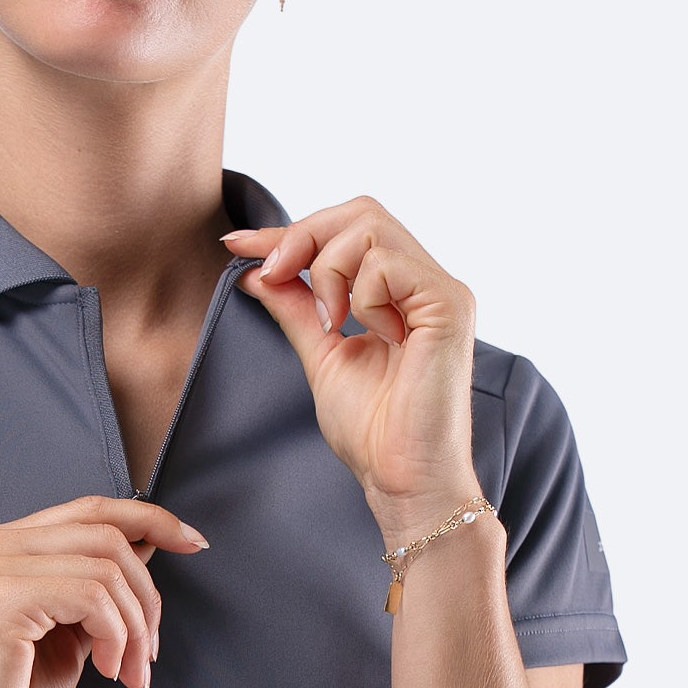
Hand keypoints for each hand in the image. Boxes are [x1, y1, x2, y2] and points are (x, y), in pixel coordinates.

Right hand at [0, 495, 210, 687]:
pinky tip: (106, 672)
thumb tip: (148, 547)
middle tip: (150, 654)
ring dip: (135, 626)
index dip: (150, 517)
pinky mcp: (1, 599)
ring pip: (108, 566)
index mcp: (3, 546)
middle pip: (108, 534)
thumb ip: (96, 591)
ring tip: (128, 672)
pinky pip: (92, 596)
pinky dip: (116, 636)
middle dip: (147, 596)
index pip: (91, 508)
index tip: (193, 541)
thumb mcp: (67, 635)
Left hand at [223, 196, 482, 544]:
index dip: (289, 231)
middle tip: (276, 275)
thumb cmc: (373, 430)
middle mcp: (428, 281)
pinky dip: (360, 296)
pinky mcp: (449, 305)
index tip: (238, 243)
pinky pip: (386, 265)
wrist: (401, 478)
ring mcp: (442, 291)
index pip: (347, 230)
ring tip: (333, 324)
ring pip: (369, 228)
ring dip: (328, 272)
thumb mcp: (320, 354)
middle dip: (304, 236)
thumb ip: (295, 308)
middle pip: (361, 210)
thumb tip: (256, 270)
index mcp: (402, 291)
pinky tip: (371, 335)